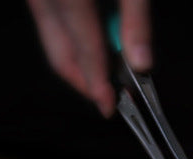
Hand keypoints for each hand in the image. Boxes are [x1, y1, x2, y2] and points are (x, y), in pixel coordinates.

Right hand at [26, 0, 151, 117]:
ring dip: (79, 64)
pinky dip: (71, 41)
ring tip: (107, 72)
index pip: (85, 52)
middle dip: (87, 84)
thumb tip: (142, 63)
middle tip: (110, 97)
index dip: (99, 85)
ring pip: (52, 44)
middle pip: (61, 58)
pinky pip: (50, 24)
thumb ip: (136, 18)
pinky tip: (95, 42)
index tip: (110, 106)